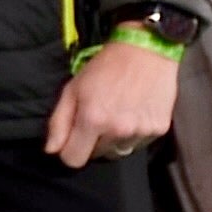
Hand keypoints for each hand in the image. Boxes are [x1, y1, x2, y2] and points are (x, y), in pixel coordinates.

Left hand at [48, 37, 182, 168]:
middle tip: (98, 117)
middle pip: (97, 156)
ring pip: (119, 151)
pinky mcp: (159, 129)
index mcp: (93, 120)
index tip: (73, 139)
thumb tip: (52, 151)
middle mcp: (118, 130)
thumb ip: (59, 122)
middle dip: (93, 142)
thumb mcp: (72, 89)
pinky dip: (134, 134)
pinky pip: (139, 143)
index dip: (70, 151)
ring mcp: (141, 131)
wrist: (146, 51)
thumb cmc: (104, 68)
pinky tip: (134, 113)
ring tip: (117, 114)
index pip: (74, 160)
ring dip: (114, 139)